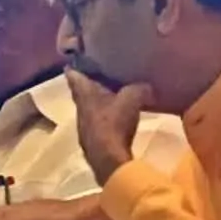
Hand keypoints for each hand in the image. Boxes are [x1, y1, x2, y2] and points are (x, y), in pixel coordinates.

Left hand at [65, 68, 152, 185]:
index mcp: (84, 94)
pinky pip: (97, 124)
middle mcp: (79, 109)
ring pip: (89, 109)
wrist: (109, 161)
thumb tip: (147, 87)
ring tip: (112, 94)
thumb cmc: (114, 123)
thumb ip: (139, 88)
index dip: (75, 65)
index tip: (78, 58)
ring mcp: (84, 127)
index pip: (73, 74)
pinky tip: (116, 119)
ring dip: (98, 102)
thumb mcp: (132, 99)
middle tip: (102, 74)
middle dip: (90, 83)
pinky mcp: (92, 142)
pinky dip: (104, 118)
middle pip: (81, 92)